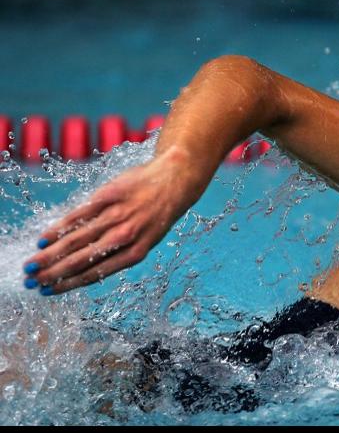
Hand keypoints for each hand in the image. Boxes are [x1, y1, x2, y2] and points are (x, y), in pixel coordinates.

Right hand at [22, 148, 198, 295]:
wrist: (174, 180)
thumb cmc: (156, 214)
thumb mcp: (146, 238)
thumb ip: (118, 252)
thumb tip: (84, 269)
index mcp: (136, 252)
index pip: (96, 273)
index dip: (69, 283)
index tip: (48, 291)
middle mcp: (126, 236)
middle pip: (81, 259)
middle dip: (53, 272)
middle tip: (30, 281)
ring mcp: (117, 215)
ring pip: (76, 239)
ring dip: (50, 254)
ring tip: (31, 263)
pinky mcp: (109, 195)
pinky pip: (79, 215)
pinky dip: (60, 228)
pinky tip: (44, 238)